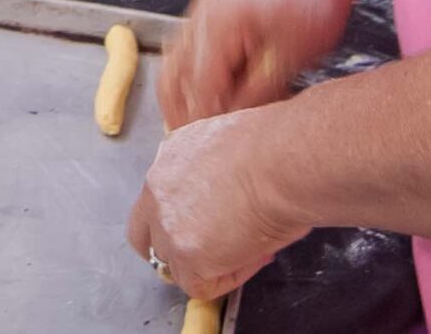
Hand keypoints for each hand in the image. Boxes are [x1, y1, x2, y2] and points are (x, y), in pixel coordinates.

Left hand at [129, 109, 310, 302]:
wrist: (283, 162)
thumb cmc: (277, 148)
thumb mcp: (230, 145)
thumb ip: (214, 172)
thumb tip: (229, 197)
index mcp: (170, 156)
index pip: (161, 197)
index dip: (187, 216)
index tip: (219, 220)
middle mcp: (158, 189)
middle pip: (147, 234)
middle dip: (174, 249)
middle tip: (213, 253)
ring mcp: (168, 225)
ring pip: (173, 263)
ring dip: (208, 264)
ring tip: (252, 248)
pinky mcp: (186, 255)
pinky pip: (200, 286)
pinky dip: (229, 278)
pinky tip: (255, 256)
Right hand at [159, 0, 356, 128]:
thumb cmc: (314, 6)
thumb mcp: (292, 57)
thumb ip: (257, 92)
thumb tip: (230, 124)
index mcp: (219, 24)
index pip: (199, 87)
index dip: (205, 121)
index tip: (214, 149)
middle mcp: (200, 17)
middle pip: (172, 78)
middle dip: (181, 115)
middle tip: (197, 147)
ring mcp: (200, 14)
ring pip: (172, 67)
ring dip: (180, 99)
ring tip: (198, 130)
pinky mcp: (208, 16)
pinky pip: (185, 54)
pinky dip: (189, 81)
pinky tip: (209, 101)